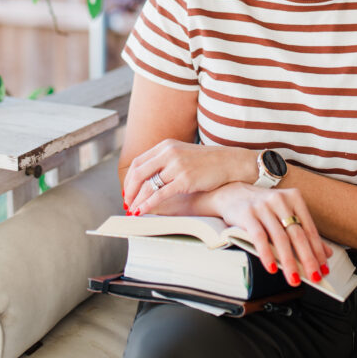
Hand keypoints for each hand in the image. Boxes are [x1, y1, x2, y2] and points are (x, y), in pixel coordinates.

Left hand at [123, 139, 254, 214]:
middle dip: (129, 191)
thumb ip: (164, 161)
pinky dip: (148, 204)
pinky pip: (160, 194)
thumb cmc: (206, 161)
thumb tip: (146, 178)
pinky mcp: (184, 179)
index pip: (138, 162)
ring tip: (133, 210)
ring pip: (148, 185)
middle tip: (127, 203)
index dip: (129, 179)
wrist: (229, 162)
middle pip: (138, 173)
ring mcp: (177, 166)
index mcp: (166, 146)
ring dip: (137, 200)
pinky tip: (142, 211)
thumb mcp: (182, 153)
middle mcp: (169, 153)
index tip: (127, 191)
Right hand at [209, 182, 332, 287]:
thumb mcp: (285, 213)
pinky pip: (259, 237)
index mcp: (294, 198)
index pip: (309, 229)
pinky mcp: (246, 214)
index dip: (318, 250)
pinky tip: (272, 267)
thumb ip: (304, 230)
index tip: (324, 268)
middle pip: (297, 234)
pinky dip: (267, 254)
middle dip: (308, 259)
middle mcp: (279, 200)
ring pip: (280, 238)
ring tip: (294, 278)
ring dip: (289, 262)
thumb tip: (325, 253)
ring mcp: (262, 206)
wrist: (231, 193)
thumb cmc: (262, 207)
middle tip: (314, 277)